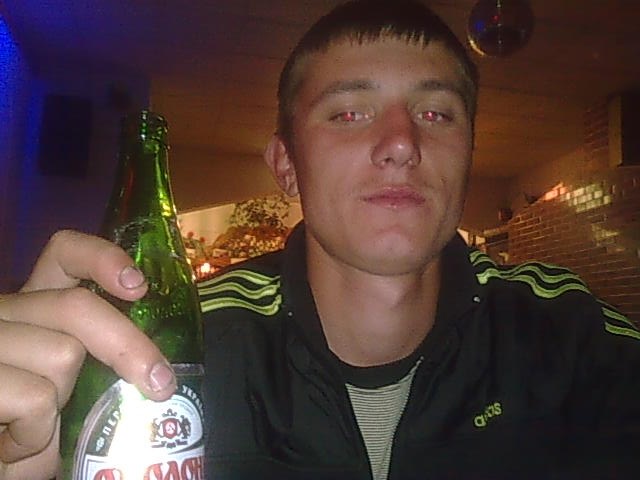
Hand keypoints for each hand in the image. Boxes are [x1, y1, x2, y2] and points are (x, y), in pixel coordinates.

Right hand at [0, 230, 175, 479]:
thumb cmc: (27, 426)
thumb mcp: (69, 388)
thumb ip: (100, 365)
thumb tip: (161, 374)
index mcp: (34, 307)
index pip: (64, 255)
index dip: (103, 259)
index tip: (138, 286)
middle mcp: (6, 312)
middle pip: (78, 308)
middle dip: (128, 346)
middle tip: (160, 384)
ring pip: (62, 355)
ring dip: (63, 405)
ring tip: (39, 427)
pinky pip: (36, 400)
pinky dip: (37, 434)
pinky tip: (15, 443)